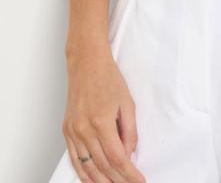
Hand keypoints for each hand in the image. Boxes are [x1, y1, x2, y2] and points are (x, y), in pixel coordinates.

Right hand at [62, 48, 145, 181]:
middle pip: (102, 166)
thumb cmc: (108, 78)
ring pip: (87, 167)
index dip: (129, 173)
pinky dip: (84, 173)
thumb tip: (130, 154)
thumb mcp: (127, 103)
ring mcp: (73, 132)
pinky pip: (75, 159)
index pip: (117, 158)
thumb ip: (130, 131)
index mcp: (101, 122)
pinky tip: (93, 180)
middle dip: (118, 180)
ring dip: (101, 181)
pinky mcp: (67, 131)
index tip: (139, 181)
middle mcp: (83, 130)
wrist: (87, 64)